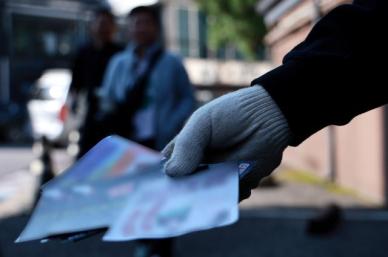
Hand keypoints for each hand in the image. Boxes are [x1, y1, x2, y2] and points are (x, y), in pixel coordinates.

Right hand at [162, 85, 290, 199]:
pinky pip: (226, 198)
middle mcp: (199, 166)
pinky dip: (224, 200)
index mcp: (185, 149)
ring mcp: (218, 177)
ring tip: (199, 200)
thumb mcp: (202, 123)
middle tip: (176, 201)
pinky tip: (224, 195)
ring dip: (202, 200)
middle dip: (180, 195)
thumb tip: (171, 173)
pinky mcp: (237, 184)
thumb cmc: (232, 113)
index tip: (154, 191)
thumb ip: (186, 146)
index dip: (160, 180)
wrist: (270, 116)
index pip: (167, 168)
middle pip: (183, 187)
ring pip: (204, 196)